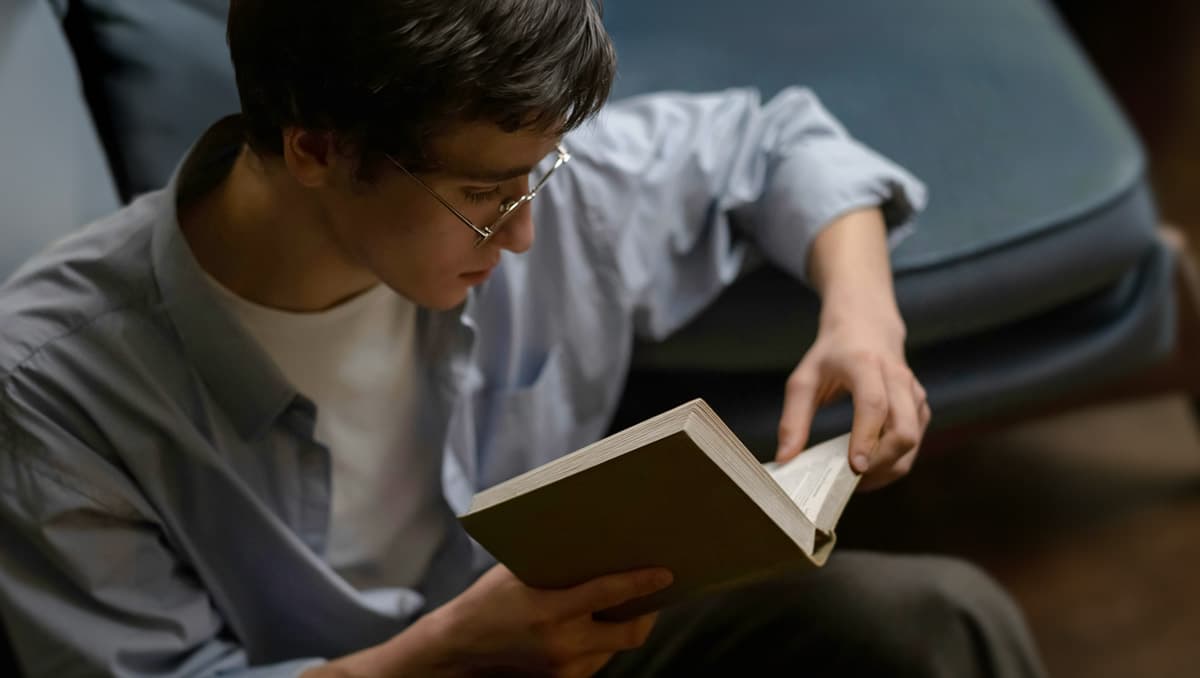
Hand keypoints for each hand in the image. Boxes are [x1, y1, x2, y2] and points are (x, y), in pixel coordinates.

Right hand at [419, 564, 671, 676]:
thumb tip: (596, 543)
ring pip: (615, 649)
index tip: (665, 573)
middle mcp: (562, 644)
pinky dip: (604, 643)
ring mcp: (564, 668)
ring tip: (632, 605)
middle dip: (648, 614)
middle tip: (655, 594)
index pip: (608, 595)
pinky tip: (602, 626)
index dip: (641, 583)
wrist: (459, 648)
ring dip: (626, 628)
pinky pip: (598, 660)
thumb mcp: (517, 572)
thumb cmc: (488, 600)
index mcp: (549, 611)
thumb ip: (556, 563)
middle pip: (627, 633)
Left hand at [775, 303, 928, 490]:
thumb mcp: (804, 379)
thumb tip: (785, 459)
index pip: (873, 405)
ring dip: (888, 467)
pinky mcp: (920, 406)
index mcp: (865, 365)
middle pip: (904, 430)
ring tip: (856, 478)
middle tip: (850, 478)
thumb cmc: (831, 354)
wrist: (866, 325)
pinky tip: (870, 466)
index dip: (866, 438)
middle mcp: (896, 378)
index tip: (853, 467)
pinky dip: (895, 461)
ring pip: (913, 441)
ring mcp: (913, 393)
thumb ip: (793, 419)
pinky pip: (915, 442)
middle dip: (881, 462)